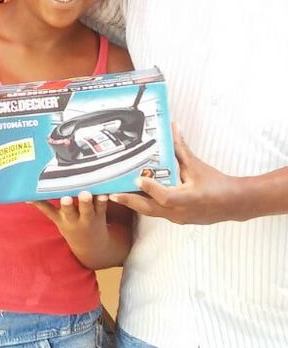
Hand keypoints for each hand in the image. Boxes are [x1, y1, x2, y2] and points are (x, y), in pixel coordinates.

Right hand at [35, 192, 109, 246]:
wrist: (92, 247)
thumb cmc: (72, 226)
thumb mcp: (57, 219)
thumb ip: (45, 206)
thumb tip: (25, 197)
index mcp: (61, 219)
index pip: (47, 210)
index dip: (40, 203)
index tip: (32, 196)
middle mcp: (73, 219)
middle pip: (69, 211)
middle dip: (67, 205)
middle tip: (66, 199)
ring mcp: (87, 217)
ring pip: (87, 208)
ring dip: (86, 202)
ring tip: (86, 195)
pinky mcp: (100, 215)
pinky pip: (103, 207)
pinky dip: (103, 200)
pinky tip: (105, 193)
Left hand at [110, 127, 243, 224]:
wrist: (234, 203)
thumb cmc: (217, 184)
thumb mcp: (197, 165)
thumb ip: (181, 147)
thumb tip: (172, 128)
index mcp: (188, 199)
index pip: (165, 197)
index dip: (151, 188)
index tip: (138, 177)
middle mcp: (181, 212)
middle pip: (151, 210)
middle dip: (130, 202)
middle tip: (112, 194)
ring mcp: (178, 218)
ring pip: (152, 213)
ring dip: (136, 204)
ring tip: (118, 194)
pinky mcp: (178, 219)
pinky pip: (158, 213)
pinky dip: (146, 205)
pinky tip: (136, 197)